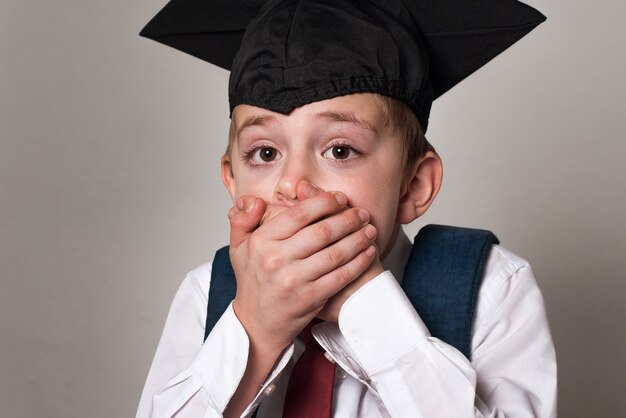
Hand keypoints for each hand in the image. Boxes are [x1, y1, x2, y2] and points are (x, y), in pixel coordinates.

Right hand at [228, 181, 377, 353]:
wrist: (256, 323)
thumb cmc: (253, 280)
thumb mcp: (238, 246)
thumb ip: (243, 218)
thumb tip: (254, 201)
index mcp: (262, 241)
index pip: (298, 214)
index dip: (323, 202)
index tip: (340, 197)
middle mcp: (276, 259)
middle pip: (322, 232)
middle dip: (347, 219)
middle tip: (361, 213)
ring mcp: (295, 280)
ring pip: (335, 253)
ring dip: (358, 239)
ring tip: (370, 230)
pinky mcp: (311, 298)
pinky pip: (341, 276)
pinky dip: (358, 262)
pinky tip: (368, 252)